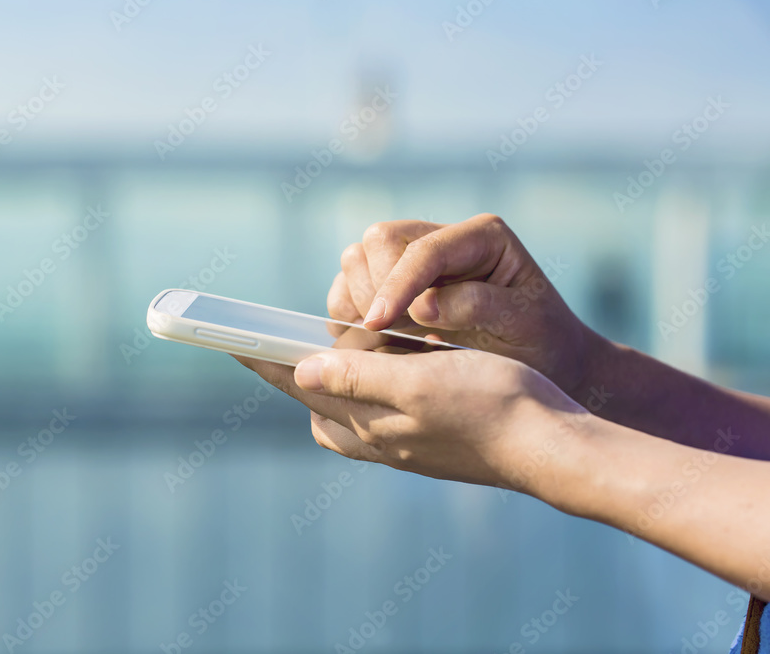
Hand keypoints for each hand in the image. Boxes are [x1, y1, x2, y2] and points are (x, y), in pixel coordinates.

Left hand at [233, 349, 586, 490]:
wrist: (551, 445)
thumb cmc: (491, 406)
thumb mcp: (417, 384)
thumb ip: (355, 379)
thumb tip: (300, 372)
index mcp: (368, 424)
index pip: (299, 386)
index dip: (264, 360)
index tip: (230, 338)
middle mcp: (377, 438)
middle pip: (317, 401)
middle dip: (295, 370)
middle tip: (284, 336)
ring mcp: (402, 443)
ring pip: (346, 406)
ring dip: (332, 377)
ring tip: (333, 346)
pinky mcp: (425, 439)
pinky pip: (376, 411)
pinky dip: (366, 386)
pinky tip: (383, 367)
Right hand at [327, 214, 602, 394]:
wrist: (545, 364)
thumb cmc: (542, 343)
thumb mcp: (525, 324)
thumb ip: (478, 306)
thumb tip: (422, 307)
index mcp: (482, 237)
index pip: (424, 249)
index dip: (397, 284)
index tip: (379, 324)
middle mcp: (444, 239)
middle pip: (380, 240)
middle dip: (375, 287)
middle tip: (386, 333)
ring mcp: (415, 261)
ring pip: (358, 258)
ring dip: (359, 299)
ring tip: (382, 338)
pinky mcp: (394, 286)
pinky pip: (350, 287)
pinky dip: (348, 312)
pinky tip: (371, 340)